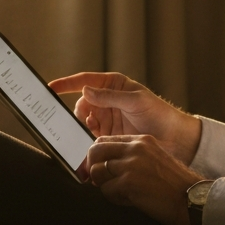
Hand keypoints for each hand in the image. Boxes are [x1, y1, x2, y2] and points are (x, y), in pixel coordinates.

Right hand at [49, 72, 201, 163]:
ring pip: (83, 122)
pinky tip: (90, 143)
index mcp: (113, 85)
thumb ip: (110, 97)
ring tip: (89, 133)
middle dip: (76, 112)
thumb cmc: (158, 113)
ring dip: (81, 127)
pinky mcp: (108, 136)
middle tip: (81, 122)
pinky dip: (86, 139)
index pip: (85, 81)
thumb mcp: (135, 101)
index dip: (67, 84)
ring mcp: (106, 119)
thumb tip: (85, 91)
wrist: (173, 138)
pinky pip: (90, 136)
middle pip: (81, 104)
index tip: (51, 88)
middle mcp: (106, 101)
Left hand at [85, 135, 201, 224]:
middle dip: (93, 168)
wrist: (193, 199)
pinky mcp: (129, 182)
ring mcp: (131, 164)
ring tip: (120, 193)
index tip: (99, 168)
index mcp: (142, 140)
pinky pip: (106, 190)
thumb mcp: (155, 159)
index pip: (105, 140)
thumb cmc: (176, 185)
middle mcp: (135, 148)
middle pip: (95, 151)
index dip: (97, 156)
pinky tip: (129, 200)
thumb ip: (132, 157)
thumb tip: (106, 166)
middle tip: (102, 181)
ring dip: (104, 185)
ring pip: (97, 172)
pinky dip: (114, 198)